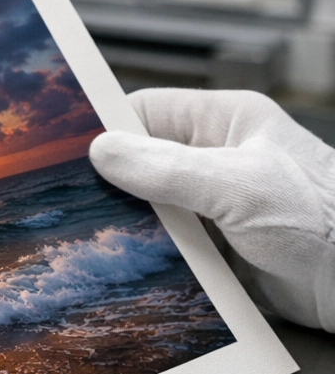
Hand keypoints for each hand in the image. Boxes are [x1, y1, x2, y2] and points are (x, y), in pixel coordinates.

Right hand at [89, 89, 334, 331]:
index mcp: (225, 123)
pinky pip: (165, 242)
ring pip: (149, 205)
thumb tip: (102, 151)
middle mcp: (216, 158)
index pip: (148, 111)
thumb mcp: (237, 186)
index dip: (107, 127)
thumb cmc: (322, 220)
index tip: (66, 150)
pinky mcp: (215, 246)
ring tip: (82, 234)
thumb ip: (167, 168)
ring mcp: (214, 204)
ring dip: (125, 222)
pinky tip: (119, 261)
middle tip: (64, 199)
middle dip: (109, 181)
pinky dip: (144, 252)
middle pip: (142, 160)